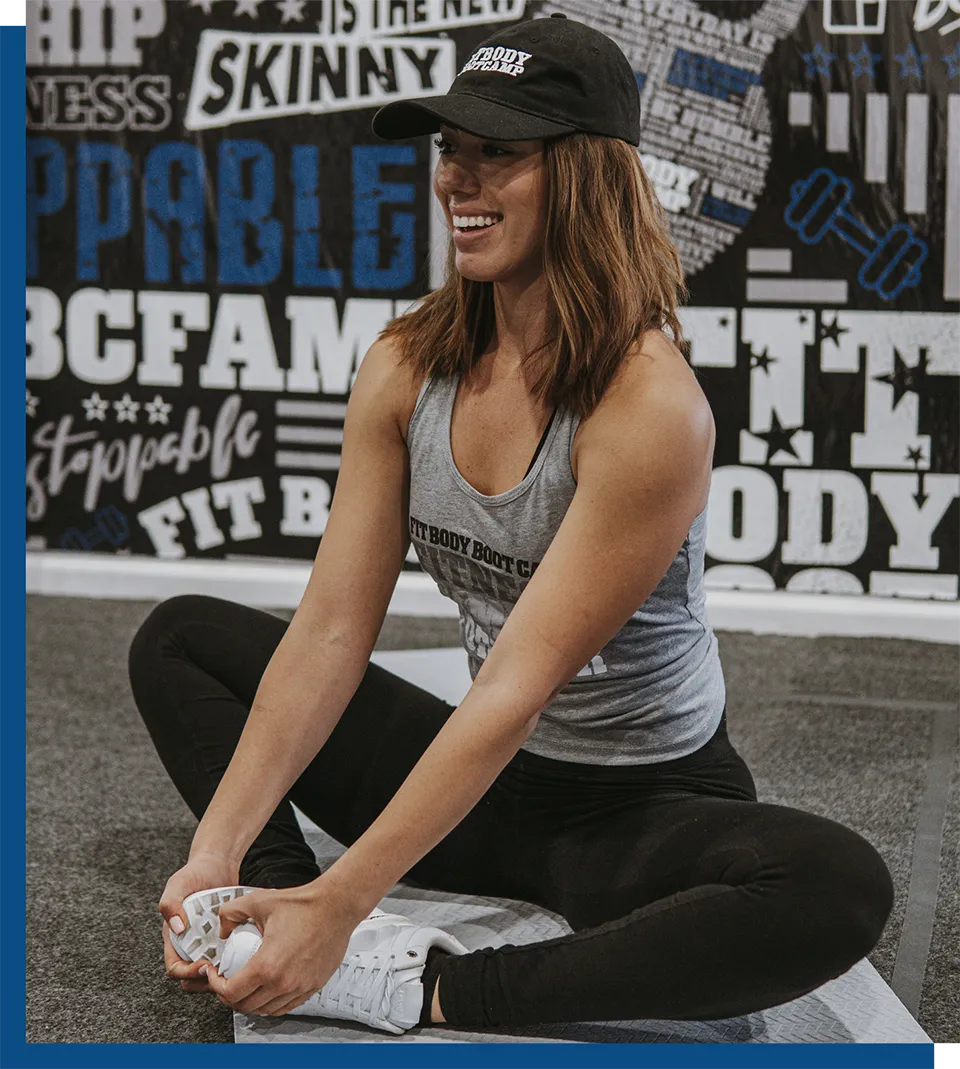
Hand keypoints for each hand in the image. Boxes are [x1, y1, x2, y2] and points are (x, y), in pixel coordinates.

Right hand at [158, 853, 239, 994]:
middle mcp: (191, 945)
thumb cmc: (195, 873)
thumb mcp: (178, 884)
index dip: (186, 973)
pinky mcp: (225, 939)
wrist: (219, 863)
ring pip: (212, 973)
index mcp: (175, 938)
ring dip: (222, 974)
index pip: (175, 968)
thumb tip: (176, 927)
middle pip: (193, 978)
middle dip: (205, 981)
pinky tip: (247, 953)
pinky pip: (229, 957)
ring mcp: (208, 944)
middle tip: (222, 973)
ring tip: (236, 967)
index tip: (203, 966)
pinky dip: (235, 959)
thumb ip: (170, 903)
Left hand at [203, 879, 360, 1016]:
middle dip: (230, 996)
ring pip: (265, 1010)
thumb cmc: (304, 904)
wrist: (336, 905)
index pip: (230, 993)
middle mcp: (283, 983)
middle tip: (227, 981)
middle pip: (245, 1006)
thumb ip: (231, 912)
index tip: (216, 975)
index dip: (216, 986)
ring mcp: (299, 987)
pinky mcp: (313, 987)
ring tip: (247, 985)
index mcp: (266, 965)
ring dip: (251, 1001)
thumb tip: (222, 928)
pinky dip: (272, 1003)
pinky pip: (286, 1007)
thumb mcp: (259, 901)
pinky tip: (268, 988)